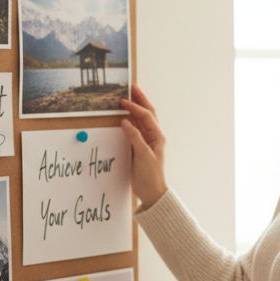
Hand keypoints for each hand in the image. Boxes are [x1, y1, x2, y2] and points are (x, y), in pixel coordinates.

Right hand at [119, 84, 167, 209]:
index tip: (123, 101)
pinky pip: (134, 130)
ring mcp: (146, 141)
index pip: (145, 116)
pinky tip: (122, 117)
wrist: (152, 192)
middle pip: (146, 113)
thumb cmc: (151, 176)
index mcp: (157, 136)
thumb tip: (125, 122)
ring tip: (126, 98)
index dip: (134, 107)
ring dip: (134, 108)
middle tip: (131, 88)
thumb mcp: (143, 155)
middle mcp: (153, 136)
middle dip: (139, 100)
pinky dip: (129, 121)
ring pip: (140, 120)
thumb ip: (135, 137)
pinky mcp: (138, 148)